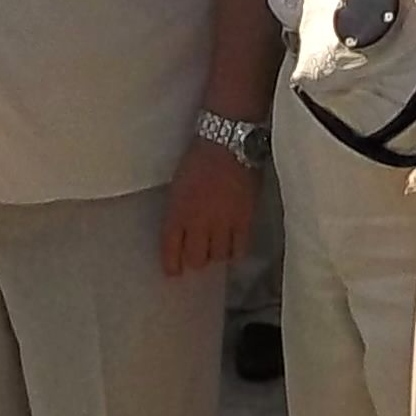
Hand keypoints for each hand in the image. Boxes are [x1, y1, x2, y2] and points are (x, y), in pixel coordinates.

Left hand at [163, 142, 254, 275]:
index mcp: (177, 213)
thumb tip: (183, 232)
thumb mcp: (178, 186)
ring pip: (217, 257)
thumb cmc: (198, 159)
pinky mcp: (244, 221)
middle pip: (196, 259)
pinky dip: (234, 252)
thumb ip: (179, 212)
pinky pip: (239, 249)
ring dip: (215, 255)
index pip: (171, 249)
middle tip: (197, 257)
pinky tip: (232, 248)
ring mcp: (223, 224)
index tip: (173, 272)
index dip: (172, 265)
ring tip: (216, 248)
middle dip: (194, 261)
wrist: (227, 143)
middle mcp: (198, 224)